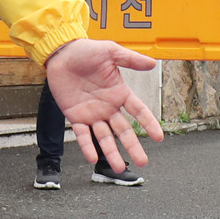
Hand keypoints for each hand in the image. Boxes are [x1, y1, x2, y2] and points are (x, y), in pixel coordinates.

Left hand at [43, 38, 164, 170]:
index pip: (138, 111)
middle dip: (133, 147)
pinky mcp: (75, 116)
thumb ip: (131, 59)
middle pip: (123, 131)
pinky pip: (82, 135)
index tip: (158, 137)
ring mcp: (92, 114)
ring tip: (118, 168)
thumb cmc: (86, 50)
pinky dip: (87, 146)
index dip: (148, 124)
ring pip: (104, 137)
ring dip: (111, 153)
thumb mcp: (110, 51)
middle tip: (142, 162)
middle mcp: (108, 107)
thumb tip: (153, 63)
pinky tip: (93, 158)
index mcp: (119, 92)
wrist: (61, 52)